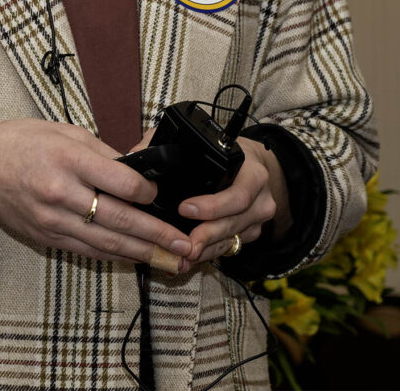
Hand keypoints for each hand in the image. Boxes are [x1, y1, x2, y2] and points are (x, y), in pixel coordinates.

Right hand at [0, 119, 193, 268]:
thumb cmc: (22, 141)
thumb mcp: (64, 131)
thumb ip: (102, 153)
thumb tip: (136, 173)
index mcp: (69, 158)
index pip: (121, 183)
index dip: (148, 193)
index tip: (160, 196)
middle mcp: (61, 192)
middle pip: (119, 219)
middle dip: (156, 235)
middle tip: (185, 245)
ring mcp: (52, 219)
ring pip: (106, 242)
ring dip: (141, 253)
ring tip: (170, 261)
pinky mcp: (46, 236)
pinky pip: (86, 250)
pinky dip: (113, 255)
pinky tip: (133, 258)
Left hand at [175, 136, 289, 271]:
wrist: (252, 162)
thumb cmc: (225, 150)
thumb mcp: (206, 141)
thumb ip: (173, 144)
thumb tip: (140, 154)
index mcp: (252, 174)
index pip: (237, 195)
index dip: (212, 206)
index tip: (184, 209)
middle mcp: (260, 198)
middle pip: (233, 222)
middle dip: (206, 235)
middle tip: (183, 243)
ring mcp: (257, 218)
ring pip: (232, 239)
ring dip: (206, 249)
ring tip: (183, 255)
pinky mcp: (251, 232)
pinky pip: (231, 246)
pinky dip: (210, 252)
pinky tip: (190, 258)